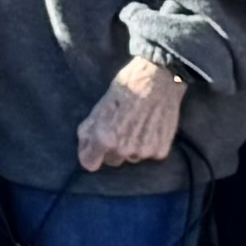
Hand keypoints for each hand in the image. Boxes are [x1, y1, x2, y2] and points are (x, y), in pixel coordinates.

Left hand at [75, 50, 189, 173]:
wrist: (158, 81)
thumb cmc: (125, 90)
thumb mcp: (99, 108)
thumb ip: (88, 131)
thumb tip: (84, 151)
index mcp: (105, 139)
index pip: (89, 164)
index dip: (90, 155)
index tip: (93, 149)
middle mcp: (124, 150)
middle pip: (112, 161)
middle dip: (111, 149)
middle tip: (119, 130)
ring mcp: (144, 152)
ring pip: (131, 158)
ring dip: (131, 147)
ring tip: (136, 125)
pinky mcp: (161, 151)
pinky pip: (148, 154)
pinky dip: (149, 145)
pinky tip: (150, 127)